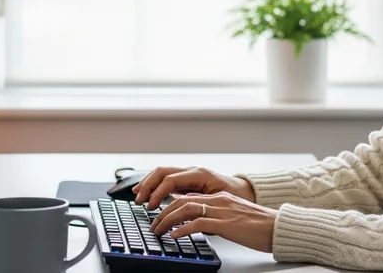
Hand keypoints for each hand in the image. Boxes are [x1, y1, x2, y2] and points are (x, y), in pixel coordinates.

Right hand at [132, 166, 255, 209]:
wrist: (244, 190)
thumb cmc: (235, 196)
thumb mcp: (219, 203)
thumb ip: (200, 205)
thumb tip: (181, 210)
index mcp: (199, 174)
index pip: (171, 180)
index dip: (158, 193)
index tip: (151, 206)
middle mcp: (192, 170)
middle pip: (162, 172)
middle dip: (147, 185)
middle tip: (139, 201)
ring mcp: (189, 173)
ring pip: (162, 172)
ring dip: (148, 183)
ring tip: (137, 195)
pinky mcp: (187, 179)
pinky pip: (167, 178)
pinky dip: (154, 184)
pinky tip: (147, 193)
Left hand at [150, 192, 276, 252]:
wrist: (278, 227)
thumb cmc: (259, 226)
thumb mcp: (234, 216)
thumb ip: (216, 215)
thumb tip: (198, 222)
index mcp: (220, 198)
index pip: (188, 197)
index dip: (169, 205)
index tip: (158, 214)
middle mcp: (219, 200)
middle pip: (182, 201)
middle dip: (163, 213)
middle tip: (153, 225)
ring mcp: (222, 211)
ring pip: (186, 209)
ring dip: (168, 220)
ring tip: (158, 230)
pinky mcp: (226, 224)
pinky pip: (198, 223)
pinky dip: (182, 228)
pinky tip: (174, 235)